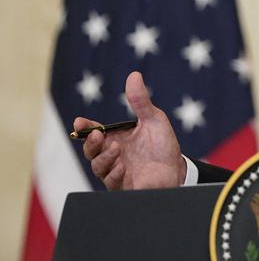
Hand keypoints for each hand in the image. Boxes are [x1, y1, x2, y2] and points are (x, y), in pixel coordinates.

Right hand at [73, 71, 185, 189]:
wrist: (177, 169)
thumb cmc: (162, 145)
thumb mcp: (153, 120)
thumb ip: (140, 101)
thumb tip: (134, 75)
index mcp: (116, 138)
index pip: (94, 132)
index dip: (84, 128)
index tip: (79, 122)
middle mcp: (112, 155)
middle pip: (91, 150)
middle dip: (91, 143)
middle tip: (97, 135)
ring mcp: (116, 171)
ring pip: (98, 167)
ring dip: (104, 158)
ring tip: (116, 149)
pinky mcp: (123, 186)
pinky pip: (112, 182)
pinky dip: (114, 174)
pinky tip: (122, 167)